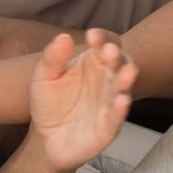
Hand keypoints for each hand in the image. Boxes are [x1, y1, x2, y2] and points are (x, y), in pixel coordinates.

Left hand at [29, 29, 137, 171]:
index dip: (103, 38)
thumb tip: (63, 37)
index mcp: (95, 61)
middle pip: (120, 63)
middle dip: (117, 56)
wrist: (46, 137)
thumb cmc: (50, 101)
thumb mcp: (44, 76)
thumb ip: (52, 57)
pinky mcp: (107, 127)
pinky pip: (116, 117)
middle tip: (110, 50)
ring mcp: (109, 102)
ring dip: (126, 80)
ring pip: (123, 88)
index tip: (92, 35)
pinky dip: (120, 109)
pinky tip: (122, 100)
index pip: (106, 43)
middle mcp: (108, 79)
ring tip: (128, 72)